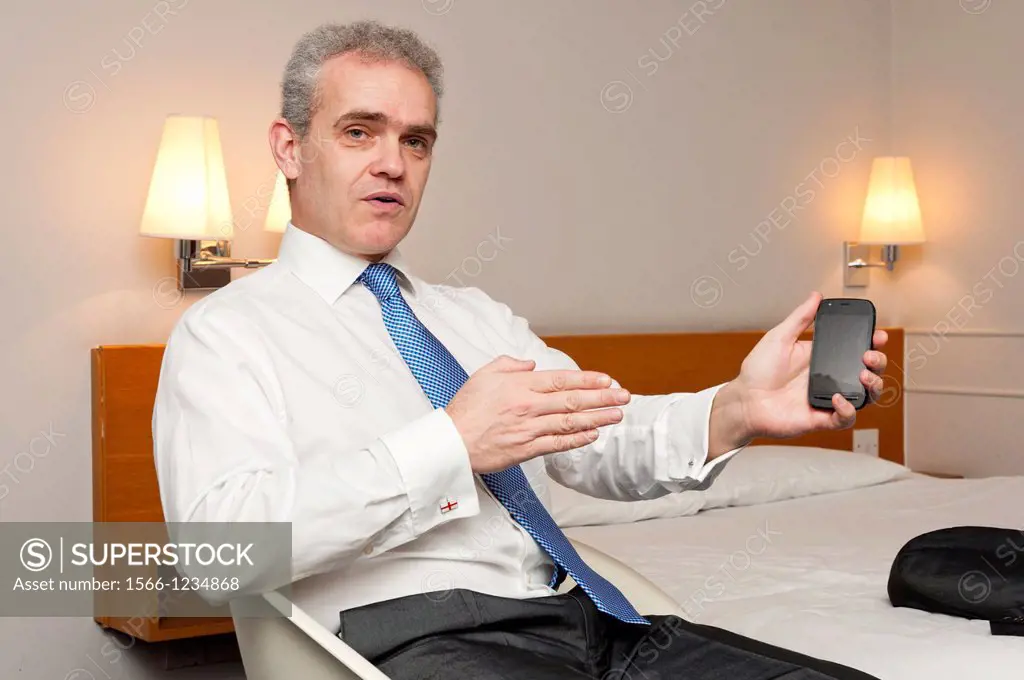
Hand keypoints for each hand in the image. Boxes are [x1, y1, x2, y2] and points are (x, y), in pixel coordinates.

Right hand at [445, 355, 630, 472]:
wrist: (450, 442)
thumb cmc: (465, 409)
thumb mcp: (484, 374)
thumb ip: (509, 365)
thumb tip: (531, 365)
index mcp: (520, 385)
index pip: (562, 380)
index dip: (588, 380)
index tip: (607, 380)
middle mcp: (528, 406)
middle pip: (573, 400)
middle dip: (602, 398)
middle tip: (623, 397)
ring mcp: (529, 429)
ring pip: (570, 422)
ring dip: (597, 418)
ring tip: (616, 415)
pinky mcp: (526, 449)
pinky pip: (557, 444)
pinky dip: (577, 440)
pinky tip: (593, 435)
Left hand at [709, 292, 888, 454]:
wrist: (744, 400)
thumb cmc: (757, 371)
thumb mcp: (779, 337)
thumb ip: (800, 318)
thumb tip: (815, 296)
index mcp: (821, 358)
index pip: (855, 349)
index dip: (871, 343)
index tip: (878, 335)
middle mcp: (828, 379)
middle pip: (867, 372)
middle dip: (877, 362)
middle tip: (869, 356)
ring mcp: (826, 399)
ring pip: (864, 397)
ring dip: (873, 386)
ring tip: (864, 375)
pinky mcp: (820, 418)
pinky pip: (844, 418)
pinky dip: (847, 409)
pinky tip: (837, 398)